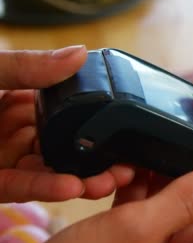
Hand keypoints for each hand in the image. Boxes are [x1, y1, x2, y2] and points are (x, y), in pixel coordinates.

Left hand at [0, 46, 133, 202]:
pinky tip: (73, 187)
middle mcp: (17, 130)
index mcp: (19, 98)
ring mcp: (4, 158)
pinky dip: (45, 189)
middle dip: (99, 160)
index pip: (68, 112)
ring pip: (50, 173)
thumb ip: (29, 66)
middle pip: (67, 148)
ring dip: (81, 180)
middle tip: (130, 167)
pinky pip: (20, 188)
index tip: (128, 130)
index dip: (99, 123)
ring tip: (109, 182)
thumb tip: (81, 53)